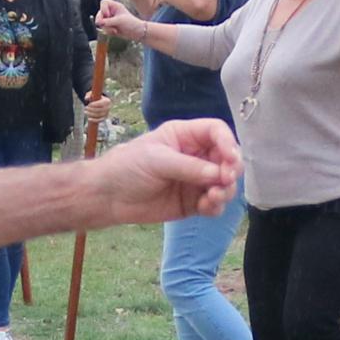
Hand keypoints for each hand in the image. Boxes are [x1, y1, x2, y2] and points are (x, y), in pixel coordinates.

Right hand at [94, 0, 142, 34]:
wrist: (136, 33)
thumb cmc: (131, 23)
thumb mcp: (119, 21)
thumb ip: (108, 21)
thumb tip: (98, 23)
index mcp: (115, 6)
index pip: (104, 2)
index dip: (103, 8)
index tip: (107, 15)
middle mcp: (111, 11)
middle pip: (100, 13)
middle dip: (102, 20)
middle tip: (103, 25)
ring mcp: (110, 19)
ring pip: (101, 22)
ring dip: (107, 28)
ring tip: (115, 30)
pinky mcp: (110, 26)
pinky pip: (104, 28)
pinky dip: (108, 31)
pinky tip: (115, 32)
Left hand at [98, 120, 239, 220]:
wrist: (108, 197)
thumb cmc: (127, 167)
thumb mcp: (157, 160)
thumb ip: (190, 167)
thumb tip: (220, 175)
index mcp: (186, 136)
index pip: (216, 132)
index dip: (228, 143)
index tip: (231, 159)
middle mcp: (195, 156)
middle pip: (227, 159)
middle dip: (231, 170)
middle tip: (225, 181)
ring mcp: (195, 180)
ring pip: (224, 184)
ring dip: (226, 190)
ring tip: (213, 197)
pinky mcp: (192, 202)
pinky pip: (214, 204)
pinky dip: (215, 206)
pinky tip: (206, 207)